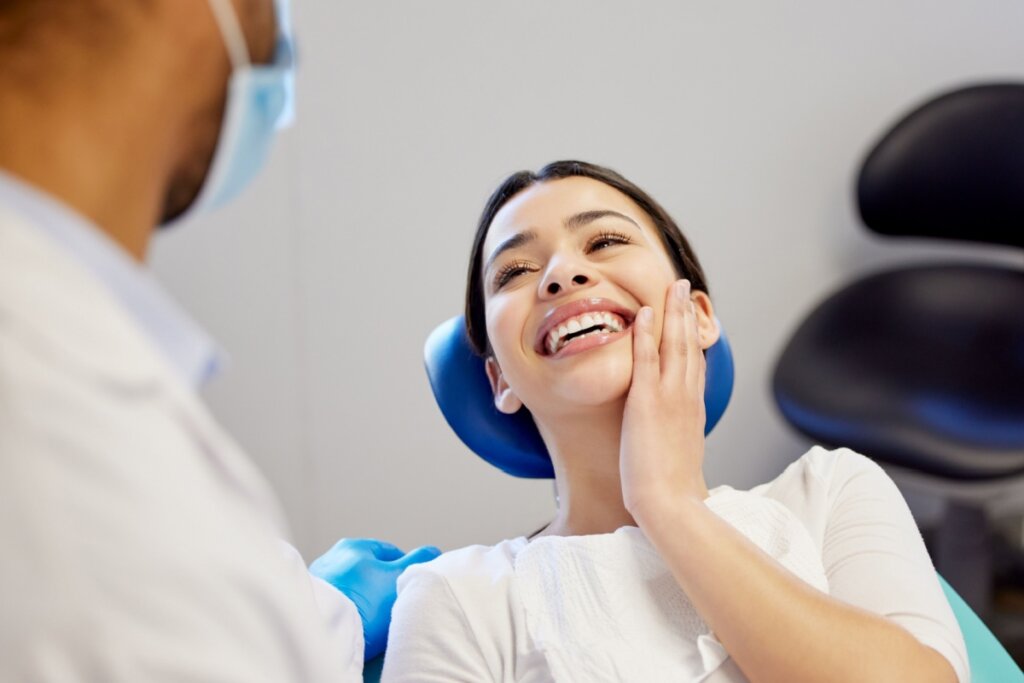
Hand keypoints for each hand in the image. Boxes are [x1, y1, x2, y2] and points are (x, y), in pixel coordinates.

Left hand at [309, 538, 440, 660]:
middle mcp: (333, 558)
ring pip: (354, 587)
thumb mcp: (398, 577)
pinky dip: (350, 610)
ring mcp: (321, 581)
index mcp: (354, 546)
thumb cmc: (361, 602)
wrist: (325, 633)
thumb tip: (432, 550)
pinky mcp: (314, 602)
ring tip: (374, 617)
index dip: (405, 569)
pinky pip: (341, 603)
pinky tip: (357, 622)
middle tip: (394, 604)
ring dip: (365, 599)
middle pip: (370, 571)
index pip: (390, 552)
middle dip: (383, 585)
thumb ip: (417, 560)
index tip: (411, 586)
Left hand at [620, 279, 708, 525]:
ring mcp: (669, 397)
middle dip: (686, 313)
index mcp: (693, 409)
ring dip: (672, 312)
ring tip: (671, 287)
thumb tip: (676, 438)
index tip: (691, 315)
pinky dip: (645, 333)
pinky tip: (643, 312)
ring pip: (673, 344)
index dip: (693, 336)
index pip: (695, 363)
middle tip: (684, 286)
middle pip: (689, 345)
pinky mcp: (646, 402)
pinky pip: (646, 359)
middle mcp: (686, 397)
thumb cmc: (672, 490)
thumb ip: (678, 438)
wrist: (670, 503)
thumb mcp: (681, 456)